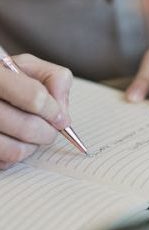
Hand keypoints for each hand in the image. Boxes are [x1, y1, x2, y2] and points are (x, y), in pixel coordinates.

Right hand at [0, 54, 71, 168]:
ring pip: (15, 150)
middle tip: (50, 130)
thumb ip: (54, 79)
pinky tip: (14, 141)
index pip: (35, 97)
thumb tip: (62, 111)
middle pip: (28, 127)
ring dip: (33, 147)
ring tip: (32, 136)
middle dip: (48, 132)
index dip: (54, 111)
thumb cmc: (9, 78)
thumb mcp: (30, 68)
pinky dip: (15, 155)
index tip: (59, 116)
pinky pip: (4, 161)